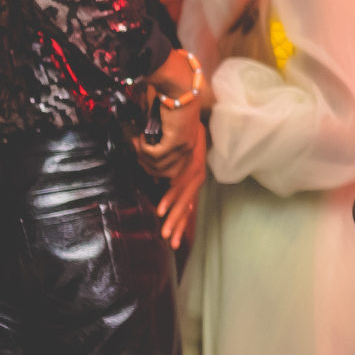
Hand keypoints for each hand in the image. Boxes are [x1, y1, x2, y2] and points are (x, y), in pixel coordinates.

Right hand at [134, 95, 201, 178]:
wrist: (180, 88)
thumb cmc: (174, 101)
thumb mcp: (170, 123)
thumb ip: (162, 137)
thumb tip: (146, 147)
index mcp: (189, 145)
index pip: (174, 170)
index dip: (156, 168)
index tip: (142, 158)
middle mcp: (189, 149)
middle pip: (167, 173)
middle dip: (148, 166)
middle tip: (136, 151)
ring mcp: (183, 146)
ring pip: (159, 165)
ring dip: (143, 155)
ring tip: (137, 141)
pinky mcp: (175, 141)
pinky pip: (155, 154)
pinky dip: (144, 148)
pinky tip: (141, 136)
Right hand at [154, 123, 205, 248]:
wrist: (190, 111)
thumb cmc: (182, 133)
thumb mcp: (176, 156)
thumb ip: (168, 172)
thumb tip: (159, 183)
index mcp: (192, 178)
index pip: (187, 205)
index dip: (181, 223)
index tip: (175, 240)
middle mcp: (196, 176)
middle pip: (187, 206)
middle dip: (178, 226)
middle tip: (172, 243)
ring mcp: (193, 171)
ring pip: (183, 199)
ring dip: (173, 217)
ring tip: (166, 232)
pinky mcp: (188, 163)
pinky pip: (177, 184)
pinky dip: (169, 198)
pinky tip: (161, 209)